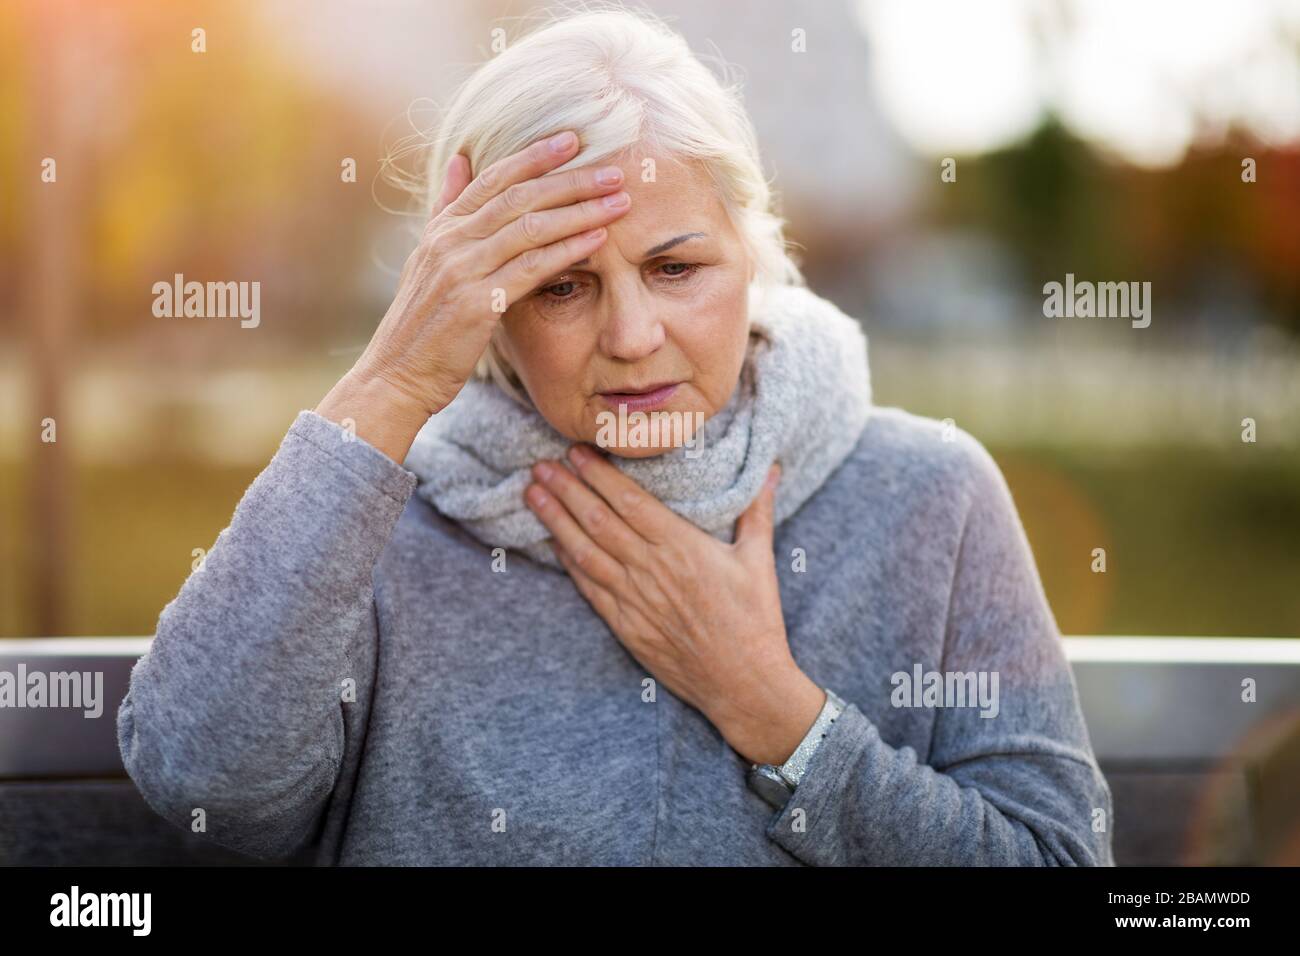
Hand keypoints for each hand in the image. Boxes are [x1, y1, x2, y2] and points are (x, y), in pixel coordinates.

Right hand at [316, 130, 631, 460]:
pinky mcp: (476, 303)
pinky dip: (568, 250)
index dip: (533, 155)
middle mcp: (450, 242)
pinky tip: (598, 239)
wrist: (397, 376)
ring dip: (579, 210)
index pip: (493, 178)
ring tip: (618, 200)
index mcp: (442, 230)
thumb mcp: (429, 259)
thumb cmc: (423, 325)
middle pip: (518, 196)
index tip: (571, 138)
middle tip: (613, 168)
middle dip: (569, 179)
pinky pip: (531, 268)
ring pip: (530, 227)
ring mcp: (461, 270)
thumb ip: (448, 209)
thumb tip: (460, 159)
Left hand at [524, 444, 826, 765]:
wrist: (743, 683)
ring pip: (585, 551)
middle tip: (540, 464)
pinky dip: (568, 562)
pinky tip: (553, 543)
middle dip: (566, 489)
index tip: (576, 452)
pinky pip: (589, 587)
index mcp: (682, 547)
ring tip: (533, 493)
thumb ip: (757, 511)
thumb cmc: (755, 621)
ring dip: (555, 520)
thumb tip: (771, 469)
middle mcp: (651, 569)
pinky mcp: (626, 626)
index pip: (629, 501)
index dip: (598, 474)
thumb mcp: (759, 561)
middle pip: (598, 521)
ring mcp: (634, 599)